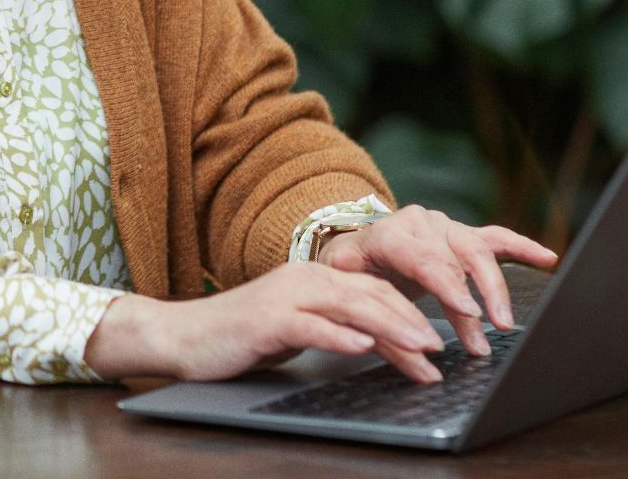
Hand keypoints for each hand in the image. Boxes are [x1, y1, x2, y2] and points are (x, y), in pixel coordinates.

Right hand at [83, 261, 450, 383]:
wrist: (181, 336)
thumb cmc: (239, 337)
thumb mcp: (296, 328)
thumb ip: (335, 327)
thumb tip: (378, 343)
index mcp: (314, 278)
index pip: (375, 291)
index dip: (413, 313)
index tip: (441, 341)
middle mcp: (304, 280)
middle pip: (371, 295)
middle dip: (413, 321)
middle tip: (445, 347)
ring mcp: (285, 298)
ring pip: (350, 307)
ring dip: (391, 329)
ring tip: (423, 349)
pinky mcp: (266, 321)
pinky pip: (311, 325)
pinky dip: (340, 335)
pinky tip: (363, 347)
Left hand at [315, 205, 559, 358]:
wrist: (355, 250)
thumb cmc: (351, 271)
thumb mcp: (343, 279)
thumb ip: (360, 292)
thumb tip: (387, 317)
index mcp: (388, 234)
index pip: (424, 258)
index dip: (449, 286)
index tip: (469, 313)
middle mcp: (419, 223)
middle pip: (457, 258)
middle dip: (477, 297)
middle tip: (492, 330)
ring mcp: (443, 226)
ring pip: (478, 251)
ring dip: (496, 288)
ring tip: (505, 321)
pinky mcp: (462, 234)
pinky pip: (496, 238)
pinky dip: (522, 246)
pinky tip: (546, 257)